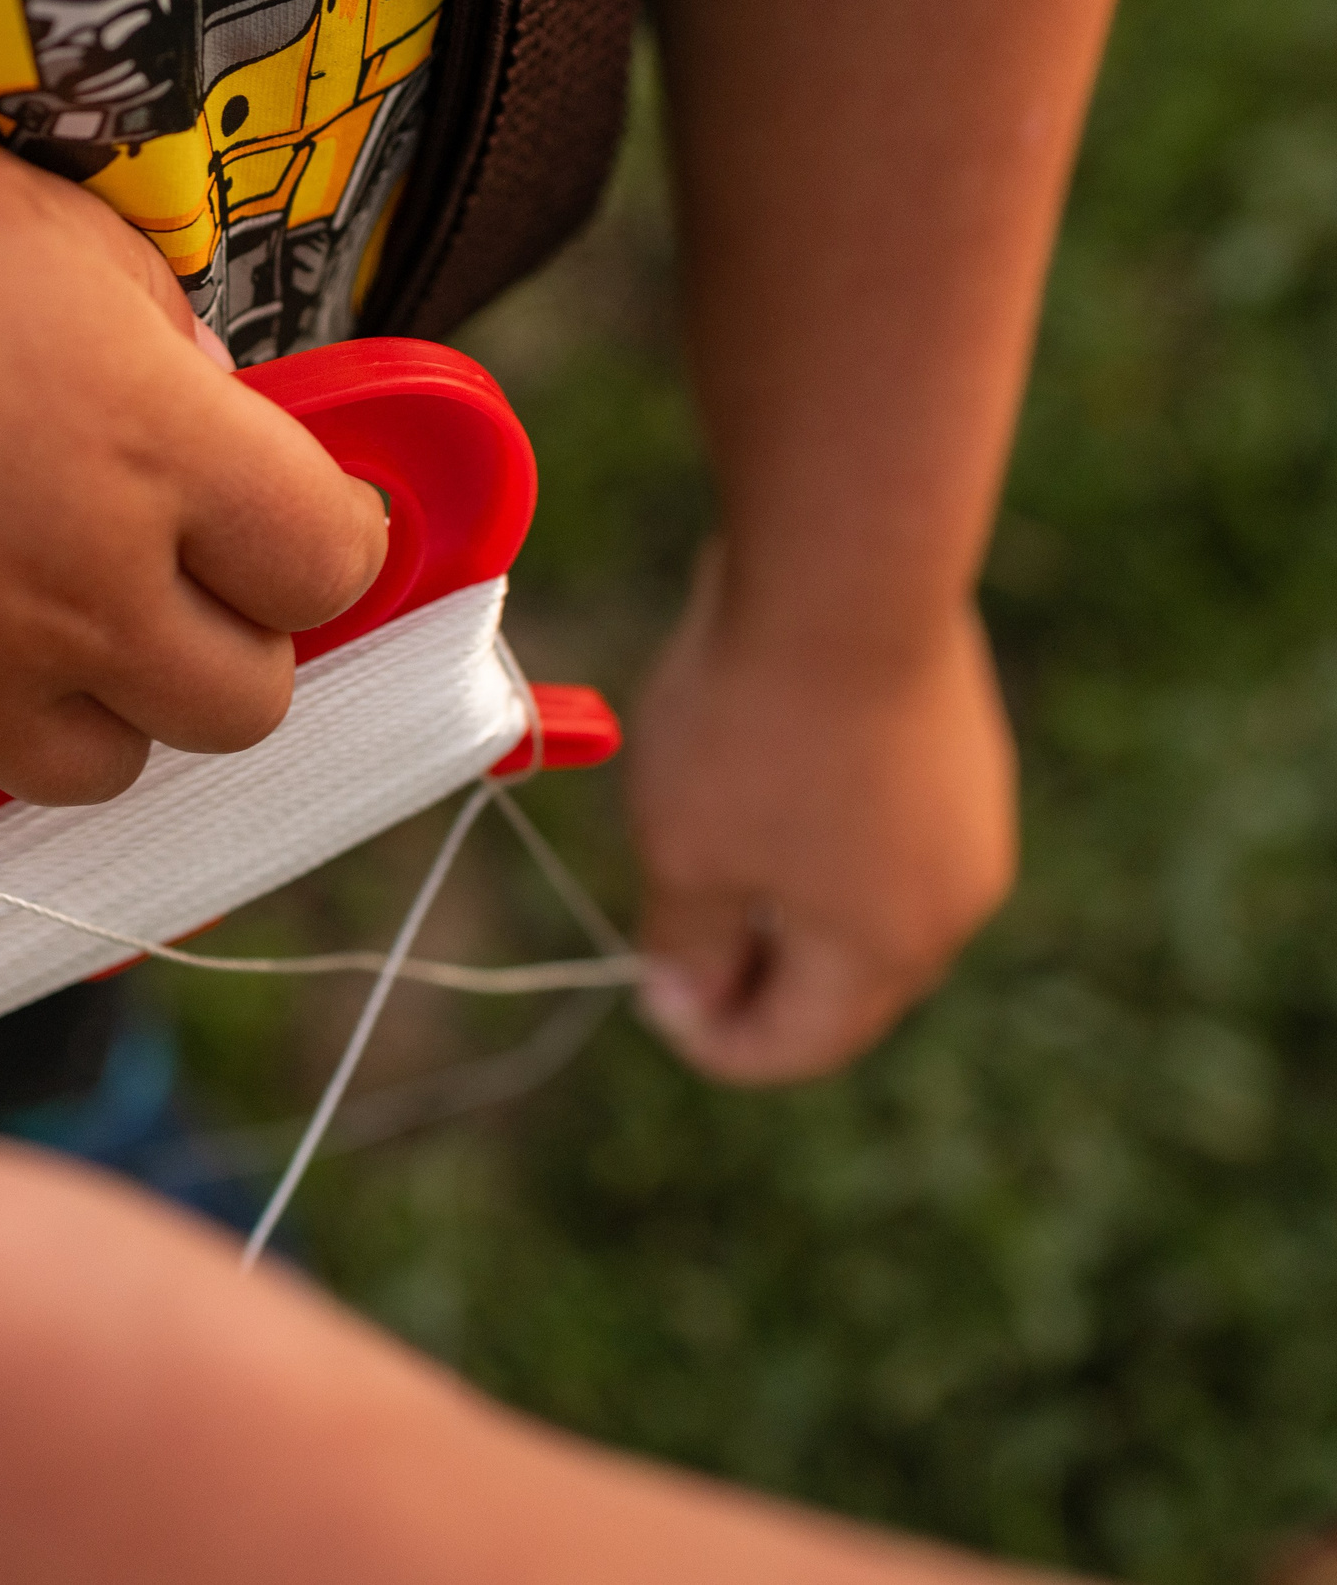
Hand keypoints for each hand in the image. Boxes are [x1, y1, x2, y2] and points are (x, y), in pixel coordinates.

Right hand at [0, 108, 387, 835]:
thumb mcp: (13, 216)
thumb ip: (143, 321)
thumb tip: (196, 395)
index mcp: (150, 453)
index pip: (329, 561)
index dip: (325, 545)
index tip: (294, 525)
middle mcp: (77, 604)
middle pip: (242, 707)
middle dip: (227, 650)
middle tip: (165, 586)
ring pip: (98, 774)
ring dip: (84, 708)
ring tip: (2, 616)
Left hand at [629, 549, 1017, 1082]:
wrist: (844, 572)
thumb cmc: (752, 727)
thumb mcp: (685, 853)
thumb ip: (688, 944)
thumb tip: (690, 995)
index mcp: (887, 954)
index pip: (797, 1046)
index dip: (712, 1039)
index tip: (646, 994)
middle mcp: (955, 904)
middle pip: (844, 987)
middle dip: (754, 978)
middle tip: (671, 940)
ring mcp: (973, 822)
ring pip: (868, 905)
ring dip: (790, 906)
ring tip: (710, 857)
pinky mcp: (965, 752)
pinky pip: (886, 833)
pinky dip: (823, 839)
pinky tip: (764, 789)